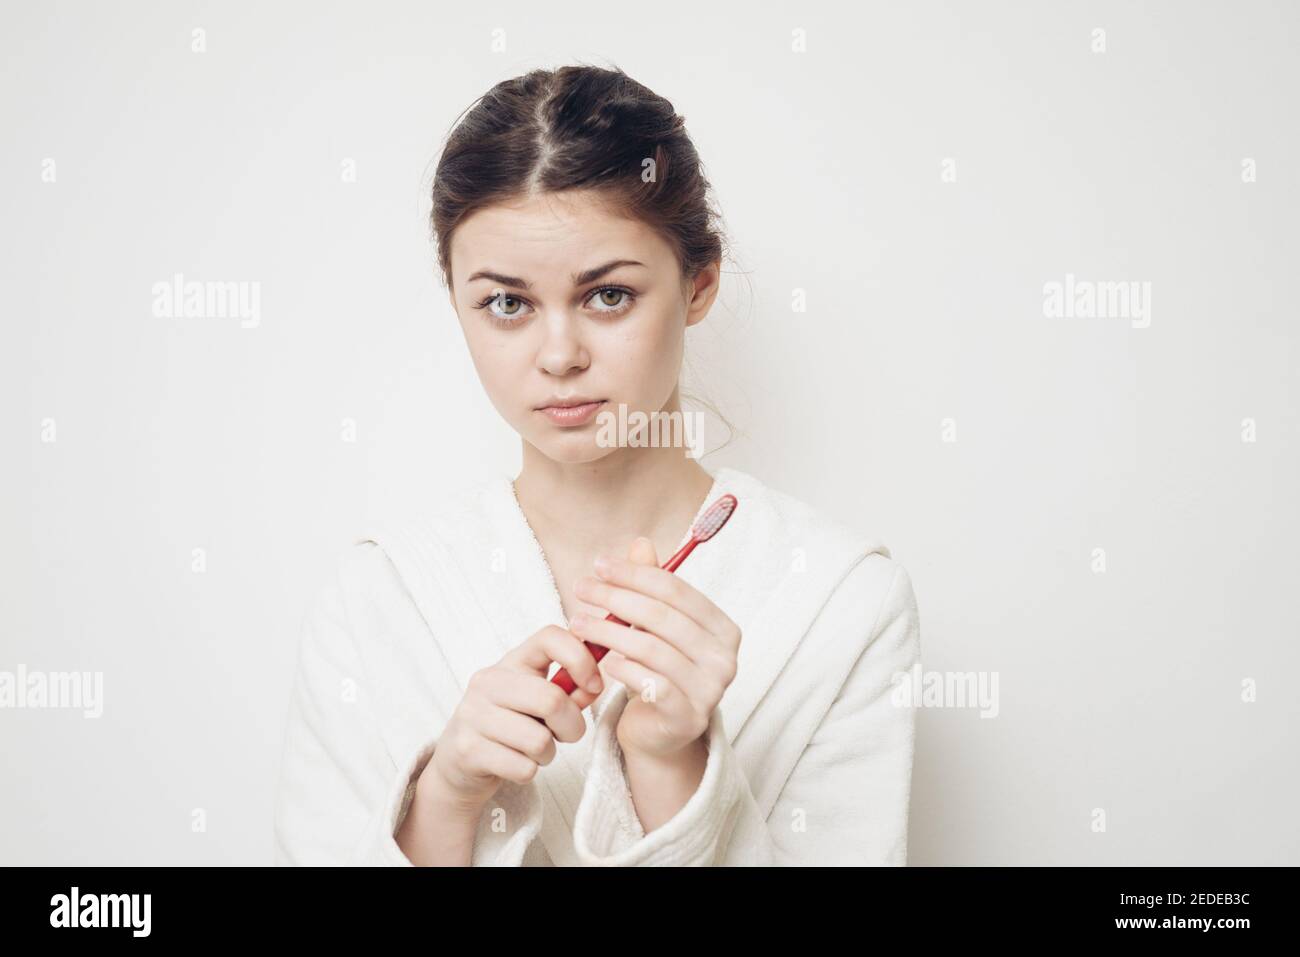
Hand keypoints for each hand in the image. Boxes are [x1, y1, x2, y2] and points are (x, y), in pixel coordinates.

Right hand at [420, 624, 604, 810]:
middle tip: (565, 735)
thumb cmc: (511, 727)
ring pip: (539, 740)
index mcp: (511, 662)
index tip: (594, 684)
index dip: (581, 658)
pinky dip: (529, 772)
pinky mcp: (467, 750)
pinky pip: (523, 767)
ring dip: (547, 753)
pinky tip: (515, 764)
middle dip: (571, 726)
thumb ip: (571, 691)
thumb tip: (595, 685)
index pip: (550, 637)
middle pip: (551, 700)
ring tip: (533, 750)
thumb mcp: (538, 702)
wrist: (458, 765)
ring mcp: (473, 715)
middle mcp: (488, 682)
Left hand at [572, 536, 740, 760]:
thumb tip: (640, 543)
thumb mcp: (654, 628)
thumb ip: (650, 588)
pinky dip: (622, 668)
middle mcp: (724, 658)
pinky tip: (601, 660)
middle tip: (581, 589)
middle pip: (662, 616)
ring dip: (608, 631)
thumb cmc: (657, 672)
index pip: (676, 590)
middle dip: (616, 597)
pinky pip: (650, 685)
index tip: (599, 564)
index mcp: (722, 628)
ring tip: (578, 623)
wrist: (661, 733)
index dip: (635, 574)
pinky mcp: (688, 717)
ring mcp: (710, 690)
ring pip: (651, 649)